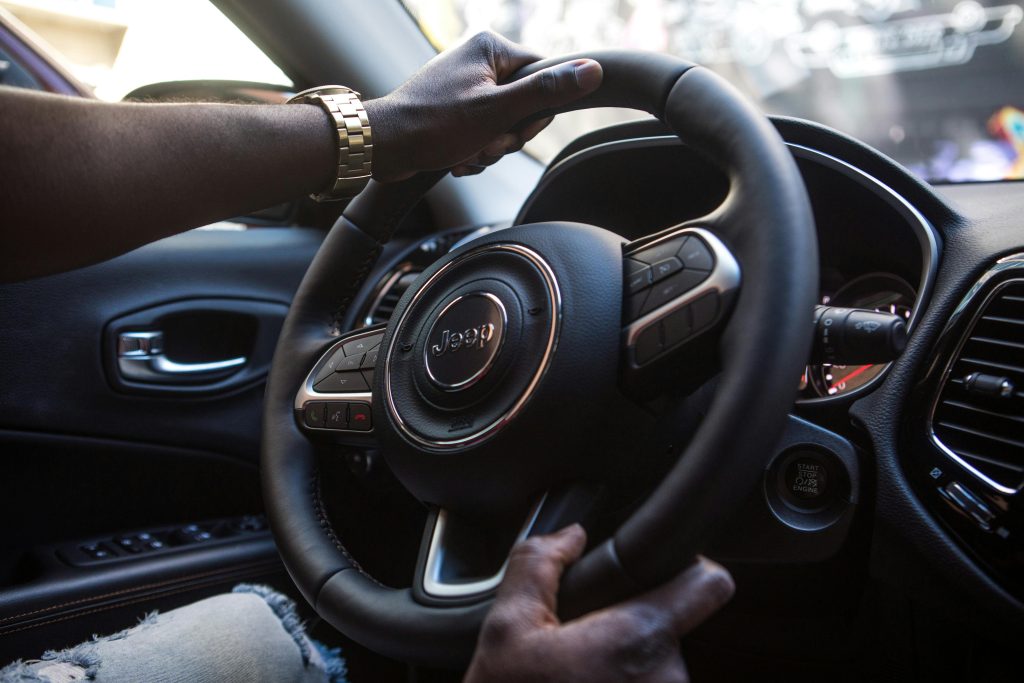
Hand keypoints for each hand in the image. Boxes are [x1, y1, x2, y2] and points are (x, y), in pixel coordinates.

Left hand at [364, 31, 601, 180]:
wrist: (385, 148)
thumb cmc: (434, 124)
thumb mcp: (498, 111)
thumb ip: (546, 91)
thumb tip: (593, 71)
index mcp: (490, 48)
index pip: (543, 75)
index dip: (536, 111)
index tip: (514, 126)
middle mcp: (478, 61)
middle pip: (524, 105)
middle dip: (507, 134)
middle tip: (485, 141)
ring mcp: (465, 87)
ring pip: (503, 125)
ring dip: (489, 148)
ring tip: (465, 150)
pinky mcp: (454, 110)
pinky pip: (482, 134)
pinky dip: (474, 151)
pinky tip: (456, 157)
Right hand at [464, 525, 733, 682]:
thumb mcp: (506, 630)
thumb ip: (538, 565)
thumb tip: (572, 536)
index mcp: (638, 639)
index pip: (708, 584)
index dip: (689, 568)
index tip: (669, 573)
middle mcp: (670, 681)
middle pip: (672, 630)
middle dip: (631, 633)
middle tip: (583, 652)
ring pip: (660, 671)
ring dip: (627, 673)